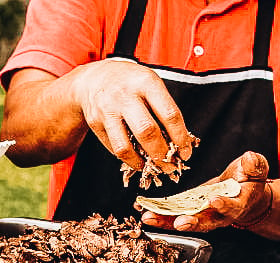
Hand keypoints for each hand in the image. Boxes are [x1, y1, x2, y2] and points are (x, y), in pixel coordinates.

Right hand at [68, 59, 195, 172]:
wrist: (94, 78)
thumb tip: (178, 144)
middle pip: (147, 132)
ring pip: (125, 146)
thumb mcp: (150, 84)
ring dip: (142, 162)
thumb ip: (163, 109)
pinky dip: (128, 158)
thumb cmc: (131, 83)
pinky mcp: (95, 122)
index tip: (185, 152)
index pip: (169, 115)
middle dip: (162, 154)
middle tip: (170, 165)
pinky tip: (137, 160)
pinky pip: (114, 148)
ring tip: (151, 167)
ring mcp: (107, 110)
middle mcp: (125, 95)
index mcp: (146, 82)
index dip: (180, 138)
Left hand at [139, 151, 272, 232]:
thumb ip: (254, 165)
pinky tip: (144, 212)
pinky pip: (173, 217)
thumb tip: (250, 158)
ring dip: (166, 222)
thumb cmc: (249, 179)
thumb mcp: (256, 169)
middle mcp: (219, 216)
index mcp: (238, 204)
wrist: (241, 193)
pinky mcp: (188, 213)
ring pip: (184, 222)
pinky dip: (158, 216)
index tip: (214, 201)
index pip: (232, 207)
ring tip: (149, 218)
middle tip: (180, 223)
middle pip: (205, 222)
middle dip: (191, 222)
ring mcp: (202, 216)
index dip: (224, 205)